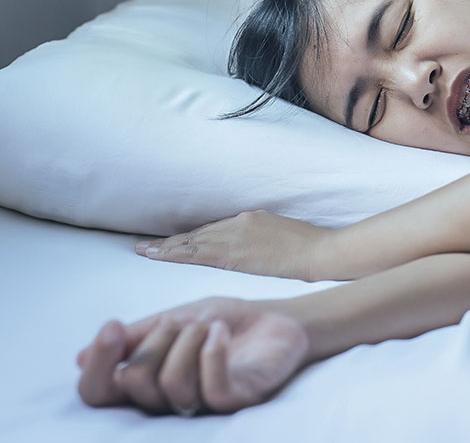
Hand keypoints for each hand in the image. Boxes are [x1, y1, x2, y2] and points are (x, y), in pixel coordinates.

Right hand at [77, 297, 309, 414]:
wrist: (276, 319)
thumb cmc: (221, 322)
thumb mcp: (172, 320)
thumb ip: (134, 338)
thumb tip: (78, 358)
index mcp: (145, 381)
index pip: (98, 393)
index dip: (97, 364)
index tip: (112, 326)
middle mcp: (167, 401)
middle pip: (133, 382)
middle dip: (157, 338)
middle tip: (185, 320)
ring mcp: (202, 405)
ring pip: (171, 384)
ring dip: (188, 340)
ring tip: (209, 324)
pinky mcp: (236, 402)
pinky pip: (211, 389)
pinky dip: (213, 352)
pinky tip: (221, 332)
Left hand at [136, 210, 331, 281]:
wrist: (320, 251)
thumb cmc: (309, 247)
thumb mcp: (282, 234)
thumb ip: (261, 239)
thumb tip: (250, 247)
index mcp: (251, 219)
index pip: (213, 230)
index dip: (191, 237)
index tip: (172, 242)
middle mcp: (239, 223)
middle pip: (198, 234)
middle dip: (171, 242)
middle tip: (144, 246)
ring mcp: (235, 235)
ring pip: (192, 242)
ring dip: (166, 247)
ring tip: (144, 251)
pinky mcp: (234, 252)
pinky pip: (197, 253)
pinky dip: (175, 253)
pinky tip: (159, 256)